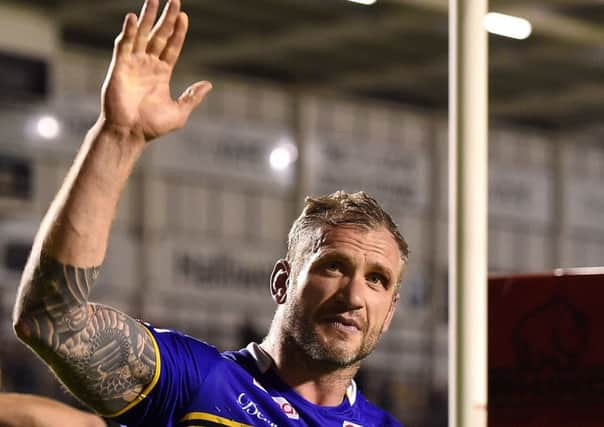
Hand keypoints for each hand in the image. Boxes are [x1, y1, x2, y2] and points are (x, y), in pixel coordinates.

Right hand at [100, 0, 211, 140]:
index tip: (184, 16)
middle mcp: (147, 65)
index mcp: (161, 73)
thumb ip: (192, 97)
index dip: (178, 32)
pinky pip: (124, 45)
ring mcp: (132, 64)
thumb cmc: (152, 127)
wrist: (130, 134)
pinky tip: (133, 18)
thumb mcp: (179, 112)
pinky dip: (128, 32)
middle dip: (165, 17)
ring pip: (141, 35)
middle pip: (158, 35)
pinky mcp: (119, 67)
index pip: (171, 46)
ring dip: (146, 17)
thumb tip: (209, 84)